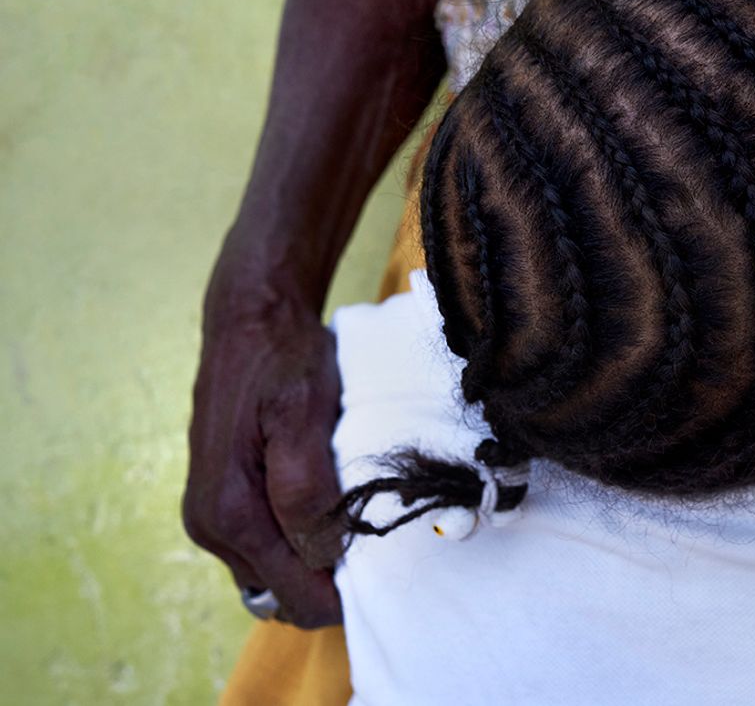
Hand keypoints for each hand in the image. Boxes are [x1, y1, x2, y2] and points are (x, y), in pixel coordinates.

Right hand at [182, 260, 343, 627]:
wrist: (251, 317)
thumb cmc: (281, 358)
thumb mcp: (302, 413)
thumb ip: (305, 489)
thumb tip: (320, 554)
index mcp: (229, 514)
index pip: (295, 597)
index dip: (342, 592)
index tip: (383, 564)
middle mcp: (210, 527)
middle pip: (283, 591)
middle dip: (329, 576)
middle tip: (374, 532)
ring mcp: (212, 517)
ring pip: (276, 570)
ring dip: (315, 555)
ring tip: (354, 512)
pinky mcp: (222, 502)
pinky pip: (267, 544)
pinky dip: (300, 536)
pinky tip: (328, 502)